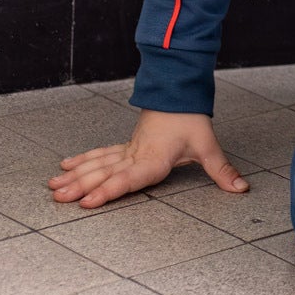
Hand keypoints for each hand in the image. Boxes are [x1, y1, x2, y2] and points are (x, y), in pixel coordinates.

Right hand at [47, 109, 247, 207]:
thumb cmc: (191, 118)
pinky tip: (65, 166)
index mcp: (154, 158)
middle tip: (59, 198)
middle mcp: (136, 155)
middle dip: (81, 186)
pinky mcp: (126, 145)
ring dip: (75, 175)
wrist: (180, 92)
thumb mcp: (208, 145)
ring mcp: (128, 149)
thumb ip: (222, 170)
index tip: (88, 202)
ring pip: (97, 163)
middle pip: (105, 173)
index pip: (129, 179)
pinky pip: (100, 153)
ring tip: (54, 187)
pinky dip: (82, 160)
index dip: (108, 191)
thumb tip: (241, 187)